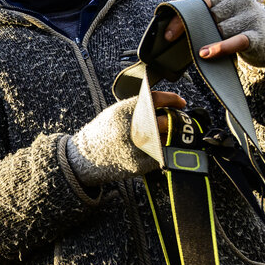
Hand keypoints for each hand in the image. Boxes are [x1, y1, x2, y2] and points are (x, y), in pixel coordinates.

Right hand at [66, 91, 184, 185]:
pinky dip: (164, 152)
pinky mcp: (138, 165)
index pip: (156, 99)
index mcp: (123, 111)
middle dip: (174, 120)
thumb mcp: (115, 113)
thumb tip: (165, 106)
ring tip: (167, 135)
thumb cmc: (101, 134)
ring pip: (166, 139)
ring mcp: (135, 148)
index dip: (172, 99)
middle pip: (165, 120)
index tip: (180, 102)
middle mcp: (130, 128)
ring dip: (171, 137)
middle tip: (177, 119)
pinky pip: (161, 156)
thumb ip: (137, 108)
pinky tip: (160, 149)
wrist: (83, 158)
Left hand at [162, 0, 264, 70]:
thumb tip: (170, 31)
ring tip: (204, 51)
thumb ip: (203, 19)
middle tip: (182, 45)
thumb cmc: (240, 29)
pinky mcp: (257, 35)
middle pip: (208, 19)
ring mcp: (250, 16)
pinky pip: (235, 41)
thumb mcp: (223, 17)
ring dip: (209, 42)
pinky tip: (205, 53)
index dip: (181, 20)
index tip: (167, 36)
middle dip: (194, 33)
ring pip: (219, 31)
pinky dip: (219, 47)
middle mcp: (239, 1)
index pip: (198, 4)